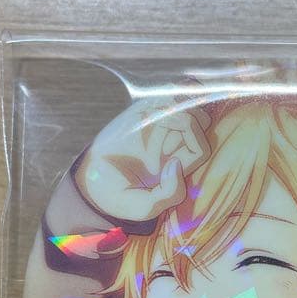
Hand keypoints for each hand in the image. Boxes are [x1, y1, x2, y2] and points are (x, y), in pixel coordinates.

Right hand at [75, 102, 212, 223]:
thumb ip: (168, 195)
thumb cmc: (122, 197)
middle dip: (188, 121)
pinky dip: (174, 89)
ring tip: (156, 116)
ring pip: (190, 102)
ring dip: (176, 104)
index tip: (165, 154)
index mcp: (182, 165)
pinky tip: (157, 102)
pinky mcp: (147, 109)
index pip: (202, 148)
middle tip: (164, 128)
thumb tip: (176, 165)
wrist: (93, 182)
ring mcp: (163, 123)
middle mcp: (177, 143)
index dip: (192, 143)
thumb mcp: (144, 208)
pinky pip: (173, 91)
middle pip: (203, 121)